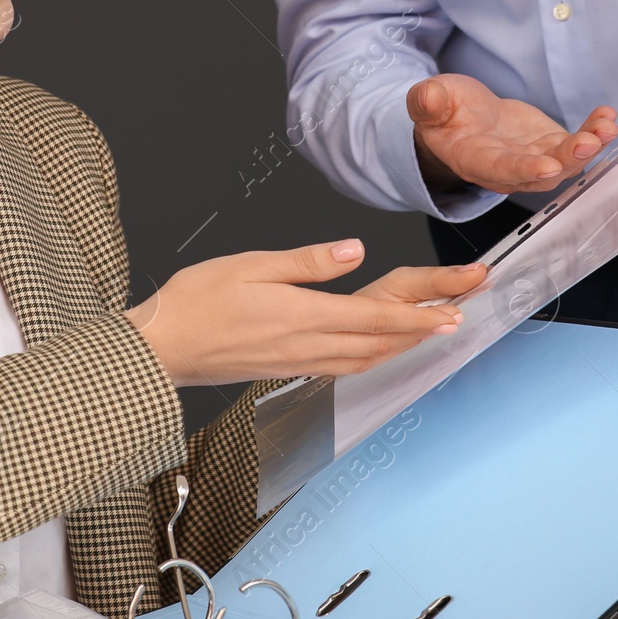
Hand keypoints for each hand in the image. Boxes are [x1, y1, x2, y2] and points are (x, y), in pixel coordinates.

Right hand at [123, 239, 480, 385]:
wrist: (159, 349)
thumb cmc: (195, 303)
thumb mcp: (250, 265)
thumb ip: (308, 261)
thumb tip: (355, 250)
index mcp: (302, 316)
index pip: (376, 319)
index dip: (420, 318)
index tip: (454, 313)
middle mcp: (307, 346)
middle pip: (380, 343)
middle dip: (422, 332)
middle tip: (458, 319)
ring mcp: (297, 362)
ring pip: (364, 360)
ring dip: (401, 348)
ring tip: (428, 335)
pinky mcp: (285, 368)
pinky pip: (341, 367)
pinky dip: (370, 358)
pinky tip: (375, 351)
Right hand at [408, 74, 617, 195]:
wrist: (462, 119)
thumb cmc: (444, 113)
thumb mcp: (429, 101)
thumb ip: (427, 102)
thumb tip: (428, 96)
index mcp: (475, 160)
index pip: (501, 170)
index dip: (525, 169)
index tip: (549, 165)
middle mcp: (508, 167)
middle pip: (542, 172)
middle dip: (568, 159)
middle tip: (589, 142)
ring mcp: (533, 157)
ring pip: (565, 161)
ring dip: (589, 147)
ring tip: (607, 127)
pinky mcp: (549, 144)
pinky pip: (576, 143)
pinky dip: (594, 132)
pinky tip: (607, 117)